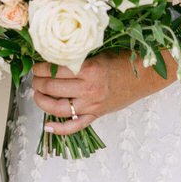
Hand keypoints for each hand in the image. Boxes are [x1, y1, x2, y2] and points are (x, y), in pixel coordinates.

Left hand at [30, 53, 165, 135]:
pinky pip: (75, 126)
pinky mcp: (96, 115)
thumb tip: (54, 57)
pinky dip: (60, 129)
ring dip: (42, 102)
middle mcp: (89, 89)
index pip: (55, 69)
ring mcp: (92, 105)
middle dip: (38, 82)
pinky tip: (47, 126)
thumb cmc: (124, 61)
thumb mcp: (100, 52)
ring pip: (59, 108)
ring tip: (36, 94)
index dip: (41, 67)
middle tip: (34, 77)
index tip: (36, 65)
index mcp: (90, 69)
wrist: (145, 77)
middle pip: (53, 88)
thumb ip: (79, 56)